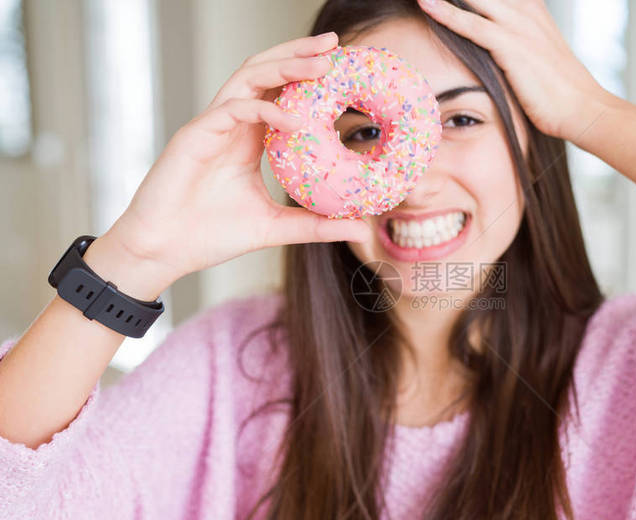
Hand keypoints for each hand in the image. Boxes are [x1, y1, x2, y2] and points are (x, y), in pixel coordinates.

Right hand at [103, 32, 372, 287]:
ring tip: (322, 64)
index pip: (280, 91)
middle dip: (299, 54)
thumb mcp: (275, 227)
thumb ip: (316, 224)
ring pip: (249, 78)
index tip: (343, 67)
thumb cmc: (210, 235)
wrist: (164, 251)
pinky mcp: (195, 135)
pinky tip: (294, 120)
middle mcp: (231, 123)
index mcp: (248, 137)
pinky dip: (264, 109)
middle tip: (334, 44)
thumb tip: (362, 228)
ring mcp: (212, 125)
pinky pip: (233, 110)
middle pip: (266, 72)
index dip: (308, 75)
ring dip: (286, 66)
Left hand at [416, 0, 611, 142]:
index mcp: (532, 9)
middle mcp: (525, 11)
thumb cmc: (561, 91)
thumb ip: (517, 45)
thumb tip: (499, 53)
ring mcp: (518, 26)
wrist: (583, 108)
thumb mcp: (539, 56)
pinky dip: (445, 13)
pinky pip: (471, 25)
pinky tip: (426, 3)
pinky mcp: (511, 47)